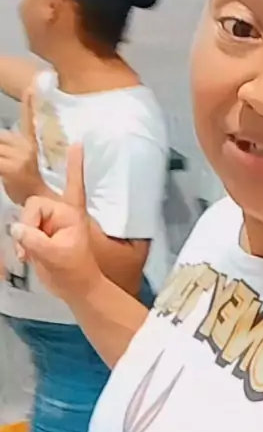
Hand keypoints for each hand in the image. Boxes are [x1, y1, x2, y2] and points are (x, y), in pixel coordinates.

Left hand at [0, 90, 43, 203]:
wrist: (40, 205)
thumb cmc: (29, 189)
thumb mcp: (21, 165)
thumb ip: (11, 151)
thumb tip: (3, 143)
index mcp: (30, 145)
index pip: (28, 120)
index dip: (30, 103)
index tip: (32, 86)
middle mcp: (26, 147)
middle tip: (2, 154)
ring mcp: (19, 157)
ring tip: (3, 161)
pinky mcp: (11, 167)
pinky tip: (1, 168)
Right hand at [11, 144, 101, 302]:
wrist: (74, 289)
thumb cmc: (74, 271)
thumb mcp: (56, 255)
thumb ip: (35, 240)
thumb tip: (16, 227)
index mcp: (71, 213)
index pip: (73, 185)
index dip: (74, 165)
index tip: (78, 142)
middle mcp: (59, 214)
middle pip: (33, 205)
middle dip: (28, 225)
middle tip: (28, 247)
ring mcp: (48, 224)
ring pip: (24, 218)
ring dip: (22, 237)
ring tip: (29, 255)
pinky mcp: (38, 235)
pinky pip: (22, 230)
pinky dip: (20, 242)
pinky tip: (25, 256)